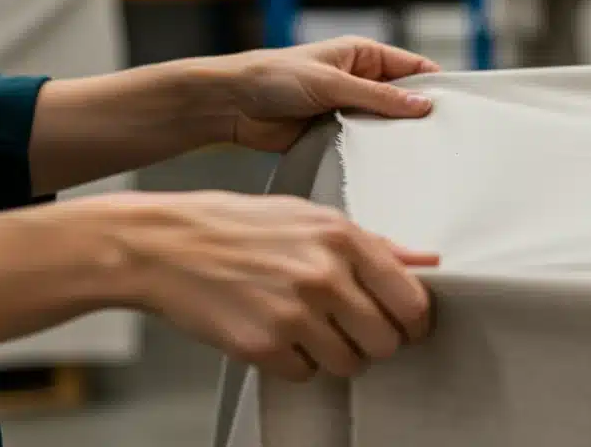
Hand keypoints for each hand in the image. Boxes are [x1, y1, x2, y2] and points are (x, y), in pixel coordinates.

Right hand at [105, 190, 438, 380]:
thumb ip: (373, 243)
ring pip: (350, 364)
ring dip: (335, 354)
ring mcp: (293, 313)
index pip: (411, 301)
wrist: (164, 245)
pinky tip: (276, 332)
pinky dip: (295, 361)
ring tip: (309, 327)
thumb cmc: (237, 226)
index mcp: (342, 237)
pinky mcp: (262, 345)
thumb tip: (426, 261)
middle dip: (373, 340)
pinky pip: (306, 374)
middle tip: (350, 327)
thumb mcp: (310, 216)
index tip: (405, 325)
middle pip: (386, 341)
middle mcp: (323, 275)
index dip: (413, 321)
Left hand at [204, 37, 440, 152]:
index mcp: (362, 55)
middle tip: (444, 139)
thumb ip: (378, 96)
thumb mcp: (331, 83)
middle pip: (402, 98)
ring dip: (394, 138)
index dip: (435, 84)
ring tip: (420, 157)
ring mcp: (346, 108)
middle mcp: (358, 80)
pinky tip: (388, 168)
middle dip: (418, 116)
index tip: (458, 106)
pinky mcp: (332, 133)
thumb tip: (422, 104)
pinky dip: (372, 154)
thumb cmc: (272, 77)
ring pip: (383, 125)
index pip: (412, 66)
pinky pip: (362, 144)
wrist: (230, 105)